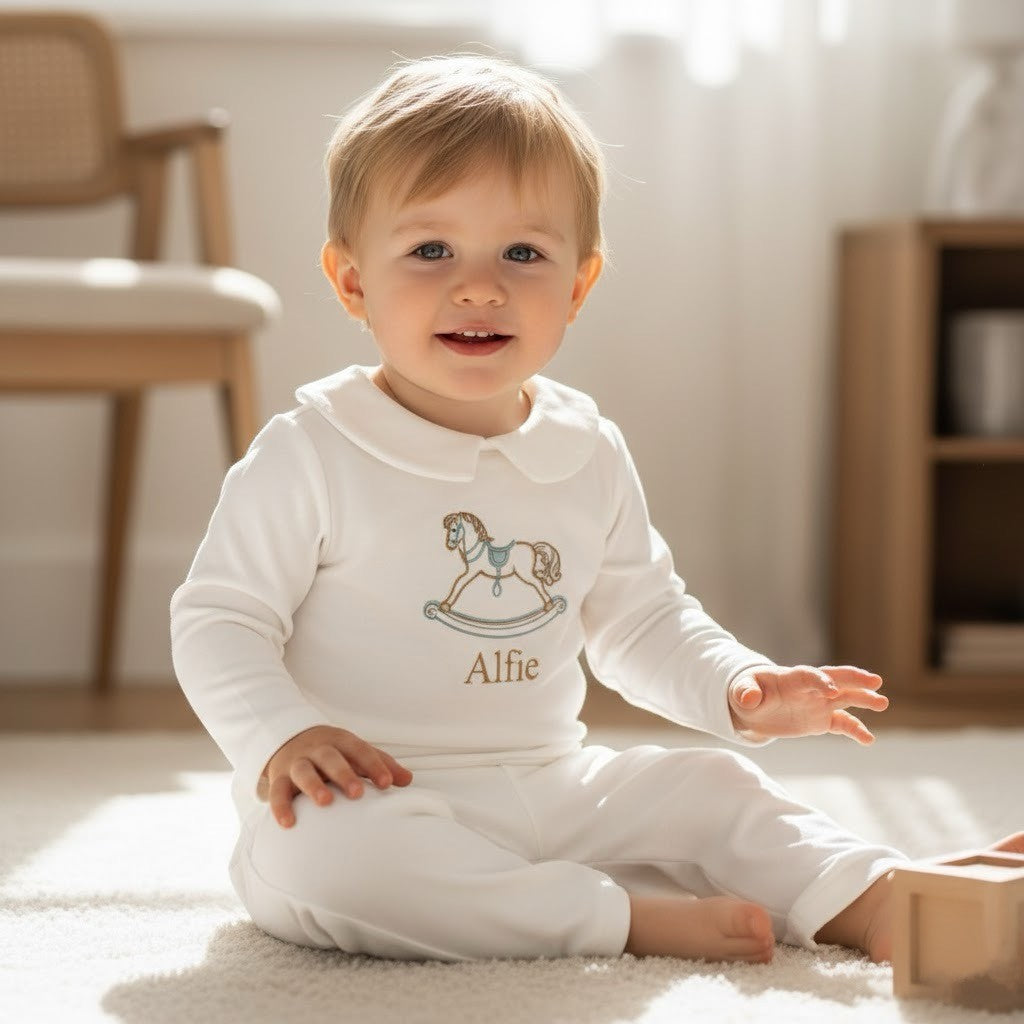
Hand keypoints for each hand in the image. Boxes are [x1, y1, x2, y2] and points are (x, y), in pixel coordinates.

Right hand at [263, 724, 412, 827]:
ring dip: (314, 785)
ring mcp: (297, 762)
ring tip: (326, 802)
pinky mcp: (279, 777)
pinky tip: (288, 823)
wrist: (289, 738)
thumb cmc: (333, 752)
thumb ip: (380, 764)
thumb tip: (408, 781)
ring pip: (304, 771)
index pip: (359, 750)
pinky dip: (280, 806)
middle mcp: (318, 749)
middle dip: (344, 773)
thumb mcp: (356, 752)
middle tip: (358, 793)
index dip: (374, 765)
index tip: (388, 783)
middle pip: (331, 757)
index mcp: (341, 741)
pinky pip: (277, 791)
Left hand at [728, 664, 887, 743]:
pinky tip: (868, 740)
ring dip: (863, 699)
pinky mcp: (821, 720)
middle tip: (875, 681)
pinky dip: (855, 730)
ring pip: (845, 698)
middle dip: (853, 678)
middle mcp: (809, 688)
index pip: (809, 675)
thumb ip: (746, 692)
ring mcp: (818, 703)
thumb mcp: (740, 692)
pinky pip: (842, 723)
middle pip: (835, 678)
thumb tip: (750, 698)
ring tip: (882, 703)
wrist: (752, 707)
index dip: (820, 681)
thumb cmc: (747, 693)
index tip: (832, 691)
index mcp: (790, 678)